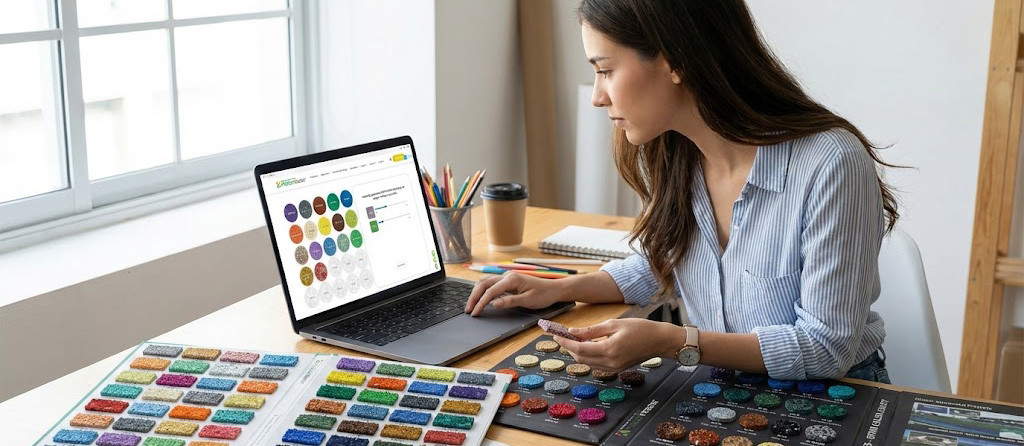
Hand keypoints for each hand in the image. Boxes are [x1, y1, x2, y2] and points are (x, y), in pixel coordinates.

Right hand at [464, 272, 567, 315]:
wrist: (553, 289)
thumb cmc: (543, 295)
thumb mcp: (528, 301)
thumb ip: (510, 301)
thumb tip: (493, 304)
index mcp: (511, 279)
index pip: (490, 291)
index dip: (481, 303)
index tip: (475, 313)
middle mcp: (507, 276)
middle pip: (484, 284)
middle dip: (474, 297)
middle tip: (468, 310)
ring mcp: (507, 278)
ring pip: (486, 282)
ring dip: (477, 293)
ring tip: (471, 305)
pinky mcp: (508, 281)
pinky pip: (491, 284)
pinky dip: (483, 290)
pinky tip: (480, 298)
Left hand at [553, 318, 681, 370]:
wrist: (660, 341)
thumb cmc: (641, 329)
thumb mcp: (614, 324)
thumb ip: (592, 330)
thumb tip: (573, 332)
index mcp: (609, 350)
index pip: (580, 349)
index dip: (566, 343)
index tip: (556, 335)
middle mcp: (611, 362)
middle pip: (581, 359)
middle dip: (569, 348)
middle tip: (562, 336)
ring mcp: (614, 368)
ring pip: (588, 363)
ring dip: (578, 353)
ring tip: (573, 340)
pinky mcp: (618, 369)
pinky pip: (597, 365)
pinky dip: (589, 357)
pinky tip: (587, 346)